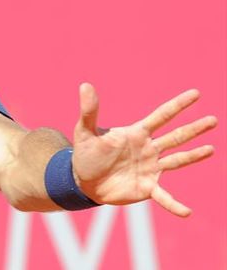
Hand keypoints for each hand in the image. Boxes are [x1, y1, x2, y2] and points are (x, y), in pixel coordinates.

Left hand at [72, 83, 216, 216]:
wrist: (83, 181)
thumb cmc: (87, 153)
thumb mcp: (84, 131)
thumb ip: (89, 110)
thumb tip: (85, 85)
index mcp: (137, 133)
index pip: (161, 116)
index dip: (178, 105)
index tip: (196, 94)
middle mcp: (149, 149)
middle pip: (176, 136)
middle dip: (194, 128)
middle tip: (213, 120)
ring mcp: (151, 168)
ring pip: (177, 160)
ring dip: (194, 156)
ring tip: (211, 149)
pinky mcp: (147, 188)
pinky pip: (164, 197)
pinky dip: (175, 204)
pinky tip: (186, 212)